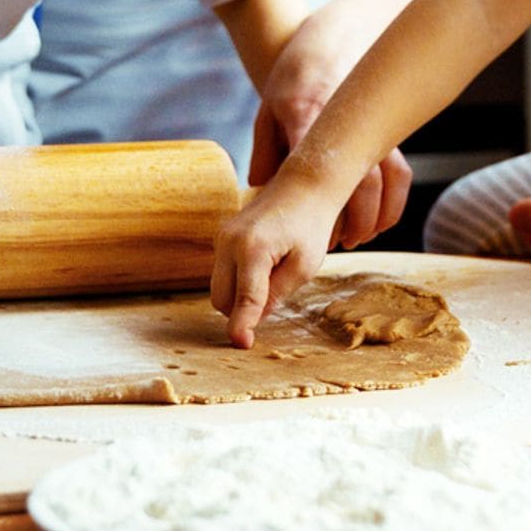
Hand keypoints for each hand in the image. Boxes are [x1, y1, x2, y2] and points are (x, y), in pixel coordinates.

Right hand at [210, 176, 336, 348]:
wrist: (304, 185)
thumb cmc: (311, 224)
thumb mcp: (304, 265)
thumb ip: (277, 294)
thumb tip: (253, 319)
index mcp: (253, 248)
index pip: (244, 298)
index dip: (242, 325)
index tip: (242, 344)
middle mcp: (229, 241)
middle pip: (222, 299)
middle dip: (242, 311)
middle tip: (276, 297)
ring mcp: (222, 236)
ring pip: (219, 288)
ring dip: (239, 296)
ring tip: (274, 275)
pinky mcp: (222, 235)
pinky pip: (222, 272)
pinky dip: (238, 280)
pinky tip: (264, 266)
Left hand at [248, 2, 411, 248]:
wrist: (334, 35)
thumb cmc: (294, 73)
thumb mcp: (269, 107)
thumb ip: (264, 150)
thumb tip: (258, 190)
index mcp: (305, 115)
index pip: (313, 169)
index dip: (315, 205)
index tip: (307, 232)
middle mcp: (342, 122)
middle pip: (360, 181)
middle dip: (352, 221)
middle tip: (337, 244)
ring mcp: (368, 126)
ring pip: (387, 179)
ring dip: (376, 216)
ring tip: (357, 238)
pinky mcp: (385, 129)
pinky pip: (400, 171)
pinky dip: (394, 201)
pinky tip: (380, 221)